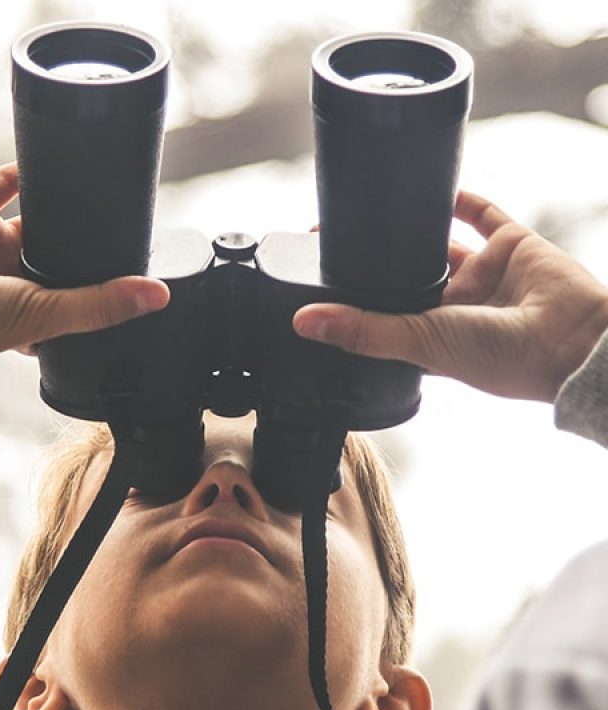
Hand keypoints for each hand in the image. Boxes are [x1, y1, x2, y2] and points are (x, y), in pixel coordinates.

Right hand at [0, 164, 169, 371]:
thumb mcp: (44, 316)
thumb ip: (99, 305)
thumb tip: (158, 296)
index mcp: (34, 312)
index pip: (79, 296)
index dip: (106, 286)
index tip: (140, 272)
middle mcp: (17, 278)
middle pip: (63, 253)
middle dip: (88, 242)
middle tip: (128, 223)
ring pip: (40, 216)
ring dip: (65, 204)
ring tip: (103, 188)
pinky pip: (4, 183)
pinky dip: (27, 169)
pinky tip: (59, 158)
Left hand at [293, 190, 607, 402]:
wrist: (575, 342)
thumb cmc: (500, 357)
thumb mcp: (420, 342)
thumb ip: (363, 330)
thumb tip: (302, 323)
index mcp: (428, 334)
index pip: (383, 310)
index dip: (356, 294)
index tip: (323, 268)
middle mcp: (453, 305)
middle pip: (407, 272)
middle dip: (381, 255)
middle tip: (345, 228)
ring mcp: (483, 274)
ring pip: (439, 241)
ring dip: (413, 224)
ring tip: (380, 203)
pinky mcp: (512, 244)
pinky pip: (480, 215)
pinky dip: (458, 198)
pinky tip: (429, 184)